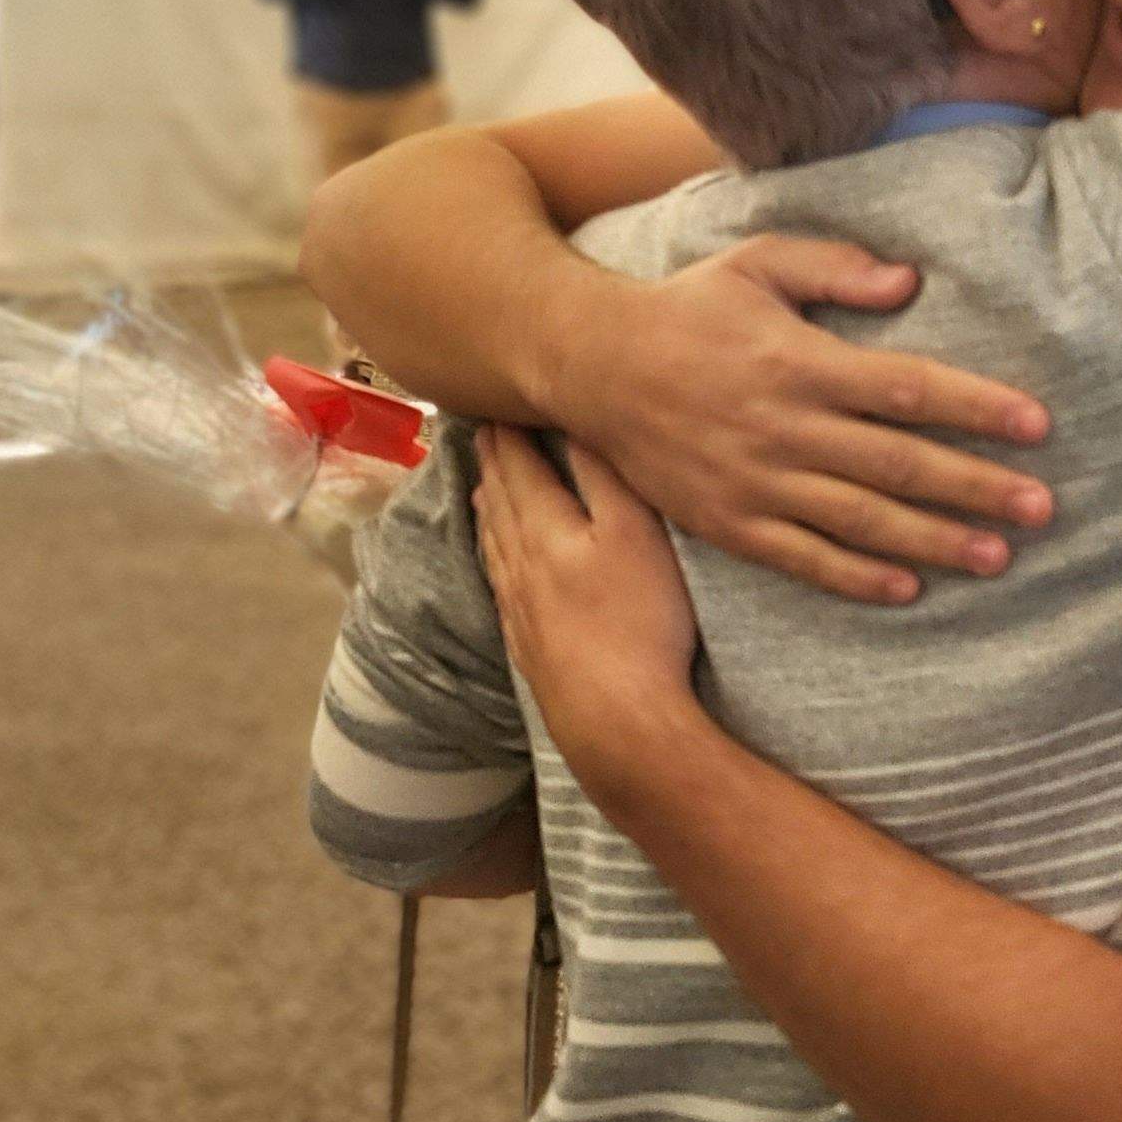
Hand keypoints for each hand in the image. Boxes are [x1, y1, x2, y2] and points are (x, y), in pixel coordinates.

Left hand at [473, 428, 700, 778]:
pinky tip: (498, 559)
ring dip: (488, 506)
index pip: (519, 466)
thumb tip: (580, 423)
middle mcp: (520, 562)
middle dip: (493, 462)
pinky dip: (493, 554)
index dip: (508, 432)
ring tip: (483, 484)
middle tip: (483, 431)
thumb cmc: (639, 621)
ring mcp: (519, 606)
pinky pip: (499, 582)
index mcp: (545, 528)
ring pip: (494, 542)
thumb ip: (606, 476)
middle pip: (501, 500)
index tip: (496, 403)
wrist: (616, 718)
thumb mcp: (636, 534)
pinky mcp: (527, 643)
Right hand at [538, 236, 1053, 604]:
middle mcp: (783, 426)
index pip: (907, 388)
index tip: (1037, 424)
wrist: (592, 366)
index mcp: (799, 361)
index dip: (976, 407)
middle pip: (898, 464)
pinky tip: (907, 588)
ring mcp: (755, 481)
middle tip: (1042, 507)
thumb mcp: (758, 262)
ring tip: (996, 557)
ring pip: (860, 520)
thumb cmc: (688, 307)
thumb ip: (835, 267)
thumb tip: (910, 281)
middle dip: (976, 488)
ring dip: (933, 542)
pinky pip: (802, 557)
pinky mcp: (729, 522)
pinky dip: (855, 577)